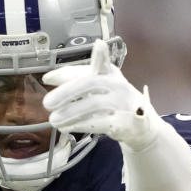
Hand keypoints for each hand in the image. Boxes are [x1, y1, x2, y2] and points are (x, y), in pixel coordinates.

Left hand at [42, 39, 157, 149]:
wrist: (143, 122)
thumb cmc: (115, 100)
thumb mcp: (100, 84)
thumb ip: (76, 78)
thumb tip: (48, 78)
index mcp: (110, 71)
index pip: (93, 63)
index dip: (73, 68)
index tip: (48, 77)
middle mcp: (117, 84)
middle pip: (90, 83)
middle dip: (66, 92)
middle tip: (47, 103)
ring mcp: (122, 103)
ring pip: (93, 104)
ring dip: (70, 112)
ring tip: (54, 119)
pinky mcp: (123, 122)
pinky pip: (99, 123)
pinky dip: (81, 124)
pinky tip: (67, 127)